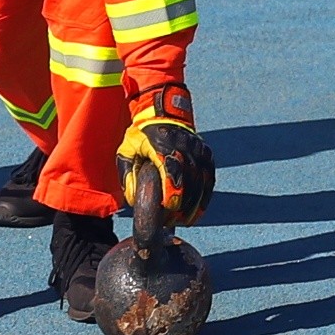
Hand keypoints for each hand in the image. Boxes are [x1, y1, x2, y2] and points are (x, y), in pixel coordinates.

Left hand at [119, 83, 215, 237]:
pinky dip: (204, 198)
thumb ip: (127, 176)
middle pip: (189, 178)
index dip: (172, 190)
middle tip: (171, 221)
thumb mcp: (126, 151)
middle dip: (182, 204)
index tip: (169, 208)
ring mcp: (198, 149)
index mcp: (161, 143)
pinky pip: (209, 179)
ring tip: (183, 221)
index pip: (172, 167)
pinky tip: (196, 213)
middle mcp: (183, 145)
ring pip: (202, 181)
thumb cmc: (141, 136)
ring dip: (194, 205)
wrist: (164, 113)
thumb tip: (134, 200)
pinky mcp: (207, 154)